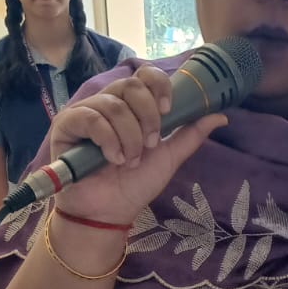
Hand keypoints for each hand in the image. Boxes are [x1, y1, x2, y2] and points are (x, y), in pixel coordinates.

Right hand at [47, 66, 226, 221]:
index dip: (159, 86)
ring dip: (129, 136)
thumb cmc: (134, 185)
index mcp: (131, 106)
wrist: (109, 213)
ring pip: (114, 105)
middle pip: (131, 85)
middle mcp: (108, 103)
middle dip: (148, 116)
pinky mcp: (67, 125)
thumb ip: (190, 134)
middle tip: (149, 145)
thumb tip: (220, 115)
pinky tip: (112, 159)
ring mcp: (86, 112)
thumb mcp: (168, 157)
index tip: (168, 110)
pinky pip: (91, 118)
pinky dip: (108, 139)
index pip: (144, 75)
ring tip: (130, 160)